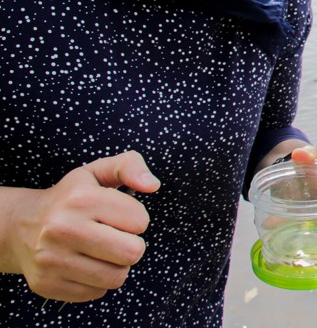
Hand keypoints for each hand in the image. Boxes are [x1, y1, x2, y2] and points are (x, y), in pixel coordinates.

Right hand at [2, 151, 159, 301]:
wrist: (21, 226)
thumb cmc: (70, 198)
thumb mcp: (98, 172)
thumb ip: (130, 166)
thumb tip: (152, 184)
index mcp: (80, 199)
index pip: (140, 221)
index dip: (136, 218)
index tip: (119, 215)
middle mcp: (62, 229)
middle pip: (132, 253)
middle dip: (132, 245)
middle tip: (116, 236)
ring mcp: (52, 260)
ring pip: (116, 277)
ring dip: (116, 266)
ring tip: (100, 251)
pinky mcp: (47, 285)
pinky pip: (96, 293)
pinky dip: (96, 281)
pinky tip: (83, 264)